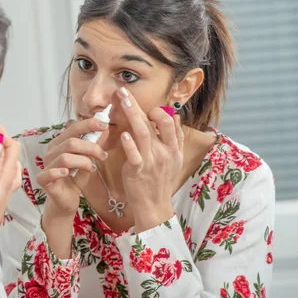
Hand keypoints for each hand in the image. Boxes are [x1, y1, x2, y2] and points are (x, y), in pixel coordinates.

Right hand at [37, 118, 108, 218]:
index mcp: (60, 143)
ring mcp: (46, 165)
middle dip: (91, 147)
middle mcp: (51, 152)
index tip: (104, 125)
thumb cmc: (75, 179)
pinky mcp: (43, 180)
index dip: (88, 125)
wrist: (66, 201)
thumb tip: (105, 129)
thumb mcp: (88, 160)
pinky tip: (68, 174)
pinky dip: (59, 172)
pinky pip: (49, 173)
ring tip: (92, 168)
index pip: (73, 128)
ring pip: (65, 157)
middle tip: (103, 156)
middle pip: (70, 142)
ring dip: (83, 162)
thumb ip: (94, 146)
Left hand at [116, 87, 183, 232]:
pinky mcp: (137, 171)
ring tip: (121, 101)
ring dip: (132, 115)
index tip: (143, 104)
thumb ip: (175, 138)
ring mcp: (151, 162)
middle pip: (155, 123)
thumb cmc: (160, 181)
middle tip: (123, 91)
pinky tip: (123, 133)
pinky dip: (129, 144)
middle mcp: (164, 153)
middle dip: (138, 105)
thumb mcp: (174, 160)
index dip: (158, 111)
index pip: (169, 122)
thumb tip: (177, 117)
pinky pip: (134, 156)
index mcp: (173, 149)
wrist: (154, 207)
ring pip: (143, 134)